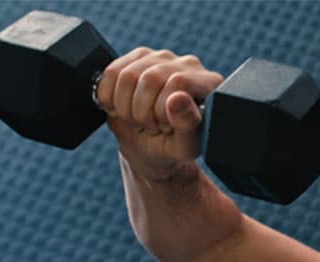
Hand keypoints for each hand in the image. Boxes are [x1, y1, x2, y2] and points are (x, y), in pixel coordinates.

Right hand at [95, 48, 223, 178]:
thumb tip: (177, 98)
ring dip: (126, 108)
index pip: (179, 82)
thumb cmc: (173, 146)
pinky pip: (111, 72)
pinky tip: (123, 109)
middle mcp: (189, 65)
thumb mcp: (185, 146)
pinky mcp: (137, 57)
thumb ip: (187, 124)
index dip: (163, 109)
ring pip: (127, 75)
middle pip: (151, 78)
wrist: (149, 144)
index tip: (165, 127)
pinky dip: (109, 98)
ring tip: (140, 120)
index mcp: (210, 83)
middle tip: (151, 127)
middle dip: (143, 113)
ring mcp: (162, 58)